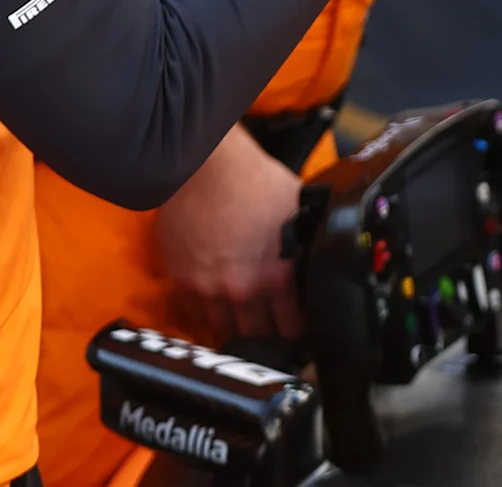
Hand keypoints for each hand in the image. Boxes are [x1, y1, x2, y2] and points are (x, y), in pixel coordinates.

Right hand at [157, 123, 306, 343]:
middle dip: (268, 333)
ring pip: (225, 329)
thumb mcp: (298, 213)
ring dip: (237, 326)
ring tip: (246, 320)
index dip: (298, 329)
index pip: (292, 326)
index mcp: (278, 275)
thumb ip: (306, 246)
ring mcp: (208, 288)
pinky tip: (219, 306)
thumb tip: (318, 262)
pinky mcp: (182, 280)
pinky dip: (208, 313)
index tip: (298, 328)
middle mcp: (243, 289)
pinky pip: (196, 313)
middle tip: (273, 327)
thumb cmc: (253, 180)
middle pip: (258, 334)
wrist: (206, 166)